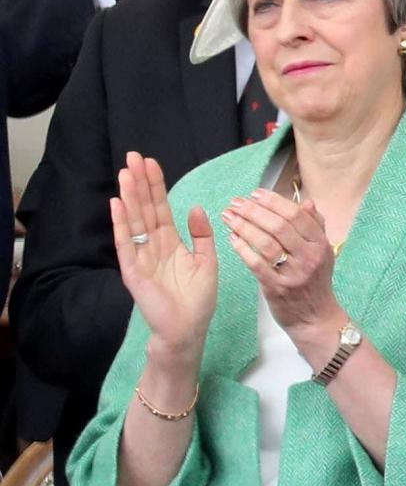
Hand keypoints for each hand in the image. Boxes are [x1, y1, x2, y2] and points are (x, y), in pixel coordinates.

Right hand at [110, 152, 217, 363]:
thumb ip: (202, 235)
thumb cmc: (198, 299)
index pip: (161, 208)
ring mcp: (141, 256)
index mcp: (171, 242)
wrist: (188, 329)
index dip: (156, 186)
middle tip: (133, 156)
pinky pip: (125, 243)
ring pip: (133, 220)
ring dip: (129, 196)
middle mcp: (153, 245)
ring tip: (125, 173)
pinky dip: (121, 224)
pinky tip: (117, 204)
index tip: (151, 162)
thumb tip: (194, 208)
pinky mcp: (133, 270)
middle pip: (145, 208)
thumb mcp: (207, 261)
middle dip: (139, 183)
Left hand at [220, 187, 342, 353]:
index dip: (273, 201)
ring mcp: (294, 273)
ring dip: (244, 226)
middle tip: (236, 203)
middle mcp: (310, 257)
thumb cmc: (315, 283)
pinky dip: (242, 248)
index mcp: (321, 245)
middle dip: (254, 211)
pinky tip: (232, 238)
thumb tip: (307, 202)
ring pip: (266, 242)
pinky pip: (256, 263)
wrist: (316, 318)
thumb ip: (316, 227)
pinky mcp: (277, 288)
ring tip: (228, 217)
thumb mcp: (323, 253)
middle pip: (279, 226)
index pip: (296, 215)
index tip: (255, 194)